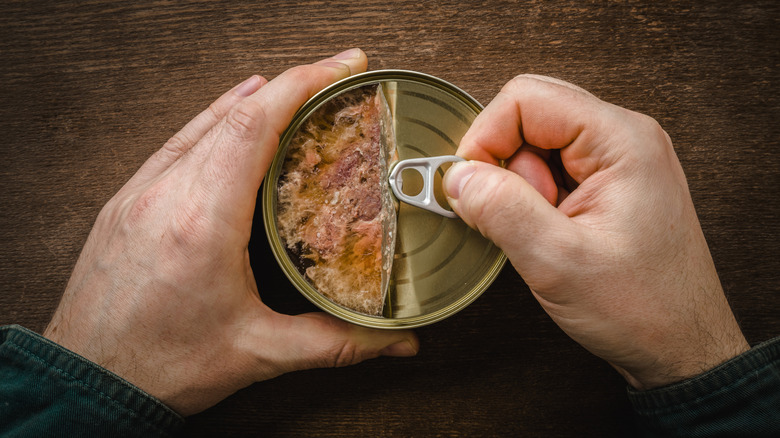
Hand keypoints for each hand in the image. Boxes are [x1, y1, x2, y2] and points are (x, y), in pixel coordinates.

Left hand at [43, 49, 418, 415]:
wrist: (87, 383)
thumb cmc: (160, 366)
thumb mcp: (259, 353)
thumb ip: (336, 343)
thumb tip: (396, 339)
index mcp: (202, 222)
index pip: (255, 125)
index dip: (303, 85)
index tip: (343, 68)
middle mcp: (165, 194)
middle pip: (234, 113)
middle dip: (292, 86)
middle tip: (337, 78)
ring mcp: (140, 192)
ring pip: (203, 122)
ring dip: (253, 99)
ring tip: (296, 88)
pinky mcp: (126, 201)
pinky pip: (177, 142)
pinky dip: (213, 119)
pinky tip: (231, 111)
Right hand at [443, 75, 748, 389]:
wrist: (681, 348)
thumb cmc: (642, 309)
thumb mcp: (557, 262)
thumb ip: (501, 210)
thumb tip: (457, 176)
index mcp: (621, 141)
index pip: (526, 99)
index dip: (484, 137)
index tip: (469, 184)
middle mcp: (623, 139)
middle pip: (530, 115)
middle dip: (502, 163)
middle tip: (511, 213)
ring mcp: (619, 161)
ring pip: (537, 145)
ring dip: (520, 186)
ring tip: (544, 232)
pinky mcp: (609, 185)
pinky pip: (552, 171)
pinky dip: (534, 199)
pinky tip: (550, 233)